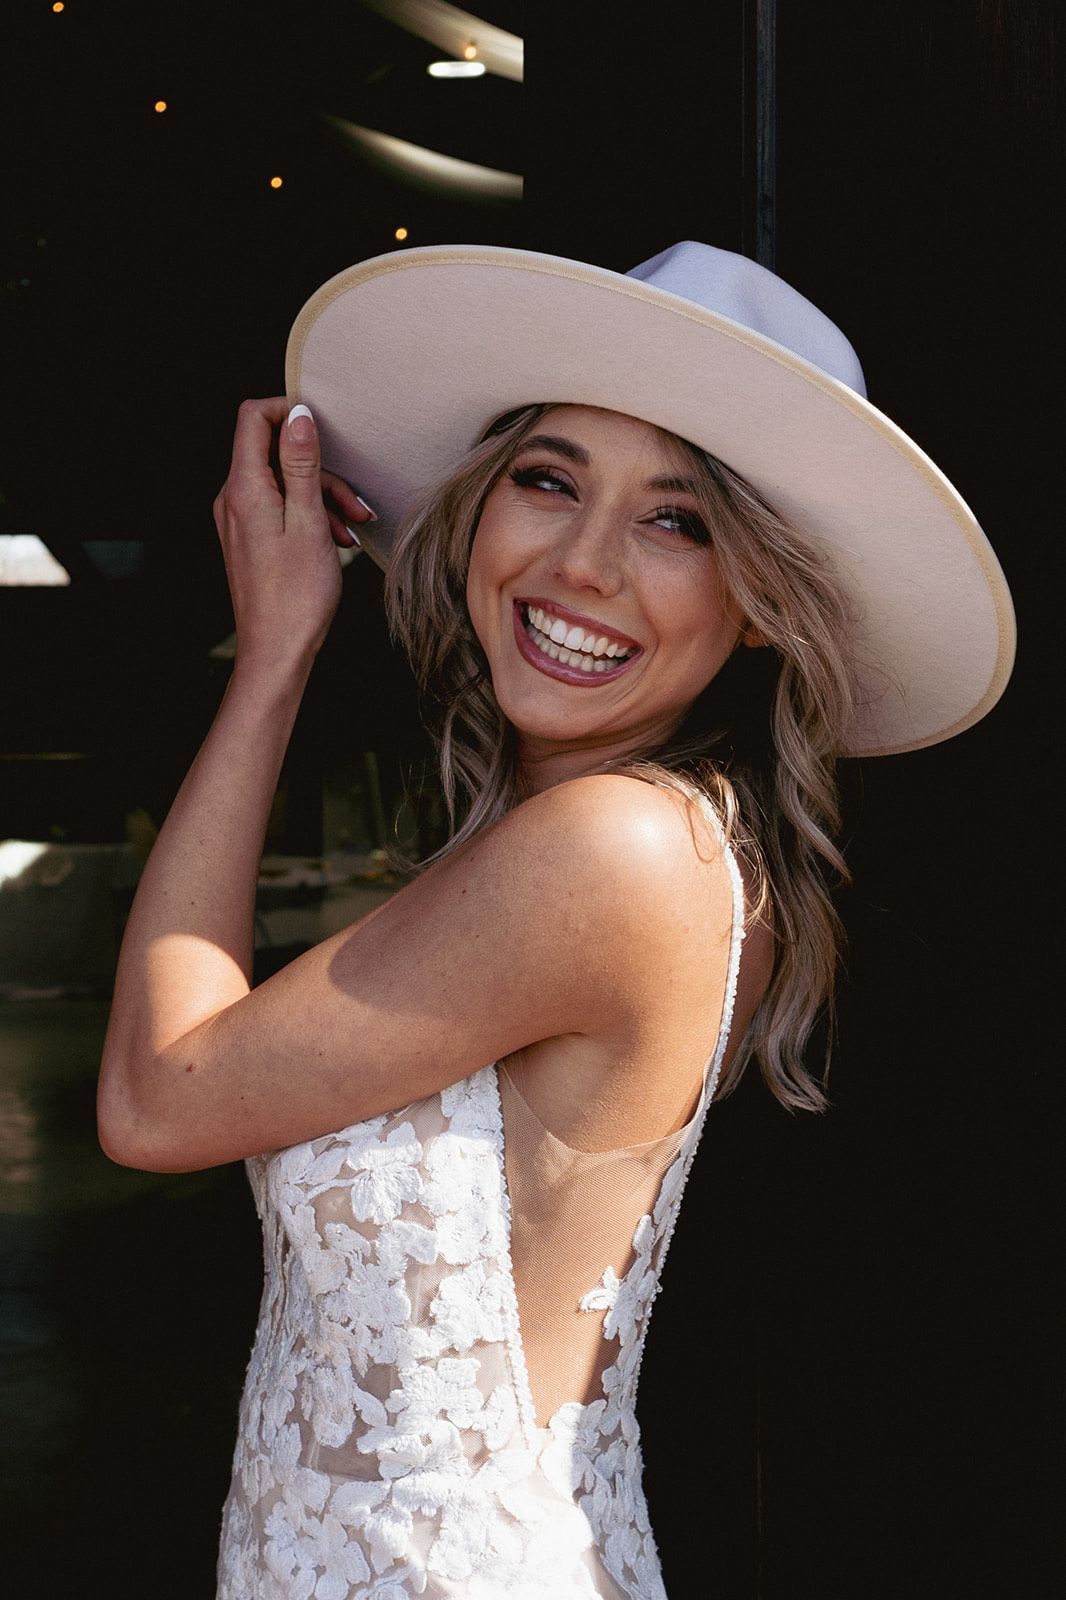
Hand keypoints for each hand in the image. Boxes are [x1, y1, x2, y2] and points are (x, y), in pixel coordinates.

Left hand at [212, 396, 375, 671]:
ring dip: (323, 498)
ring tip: (351, 528)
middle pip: (276, 454)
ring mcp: (240, 520)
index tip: (324, 432)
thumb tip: (297, 413)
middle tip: (354, 504)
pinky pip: (281, 509)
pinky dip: (311, 517)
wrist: (277, 651)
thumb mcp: (308, 521)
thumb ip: (302, 464)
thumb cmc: (296, 596)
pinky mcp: (250, 539)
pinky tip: (336, 542)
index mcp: (244, 489)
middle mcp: (233, 499)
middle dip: (320, 470)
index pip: (253, 418)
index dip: (288, 413)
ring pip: (284, 484)